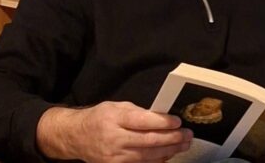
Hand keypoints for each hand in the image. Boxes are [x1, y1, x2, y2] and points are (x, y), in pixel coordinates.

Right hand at [36, 101, 192, 162]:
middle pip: (149, 141)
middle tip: (187, 135)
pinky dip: (158, 161)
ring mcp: (115, 157)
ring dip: (169, 151)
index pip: (143, 121)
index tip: (177, 121)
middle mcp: (115, 139)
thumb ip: (138, 111)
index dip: (163, 122)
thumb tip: (162, 116)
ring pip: (148, 156)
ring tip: (184, 144)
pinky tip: (169, 154)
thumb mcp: (117, 106)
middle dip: (172, 138)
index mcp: (115, 118)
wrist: (77, 137)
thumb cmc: (99, 118)